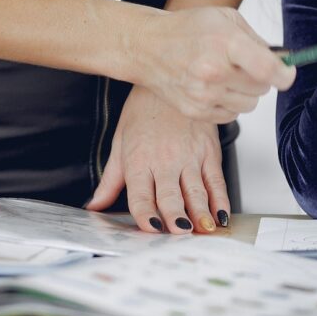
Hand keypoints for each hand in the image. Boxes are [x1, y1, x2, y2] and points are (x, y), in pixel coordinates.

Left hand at [86, 86, 229, 233]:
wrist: (170, 82)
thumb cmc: (144, 112)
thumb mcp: (120, 143)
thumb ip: (110, 180)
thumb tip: (94, 206)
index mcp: (139, 160)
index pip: (140, 194)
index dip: (145, 213)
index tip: (151, 229)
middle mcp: (165, 160)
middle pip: (170, 195)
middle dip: (175, 217)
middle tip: (180, 233)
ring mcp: (190, 156)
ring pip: (196, 191)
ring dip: (201, 213)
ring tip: (203, 230)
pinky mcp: (209, 152)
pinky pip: (216, 180)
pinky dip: (221, 200)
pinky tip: (222, 215)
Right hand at [131, 6, 294, 123]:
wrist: (148, 46)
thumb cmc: (187, 29)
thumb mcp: (226, 18)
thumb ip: (257, 40)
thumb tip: (284, 60)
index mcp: (225, 43)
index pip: (267, 69)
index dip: (284, 74)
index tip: (287, 73)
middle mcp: (214, 71)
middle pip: (262, 88)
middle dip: (260, 77)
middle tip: (244, 64)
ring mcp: (203, 94)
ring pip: (250, 104)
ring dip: (246, 92)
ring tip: (227, 75)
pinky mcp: (196, 111)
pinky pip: (232, 115)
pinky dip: (230, 103)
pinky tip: (215, 86)